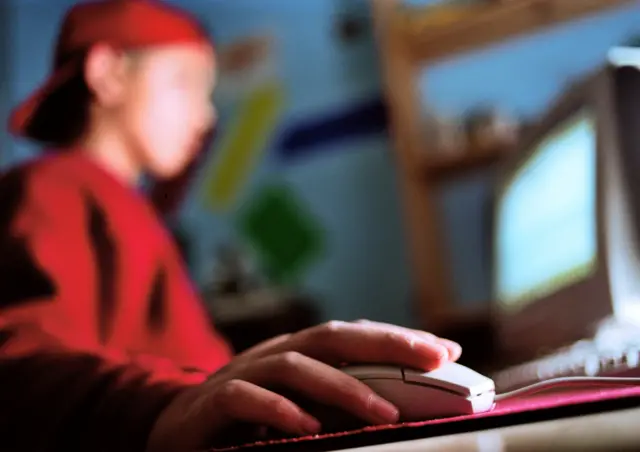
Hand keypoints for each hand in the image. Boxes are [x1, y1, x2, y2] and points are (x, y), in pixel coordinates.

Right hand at [146, 320, 461, 451]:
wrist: (174, 426)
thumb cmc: (244, 417)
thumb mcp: (296, 404)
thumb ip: (335, 398)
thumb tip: (396, 403)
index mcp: (297, 353)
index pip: (352, 335)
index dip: (397, 338)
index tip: (445, 349)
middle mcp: (274, 354)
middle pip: (332, 336)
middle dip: (385, 343)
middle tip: (434, 358)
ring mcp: (243, 374)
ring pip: (296, 366)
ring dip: (343, 386)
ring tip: (383, 412)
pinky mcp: (213, 401)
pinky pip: (246, 398)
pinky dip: (280, 409)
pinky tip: (308, 427)